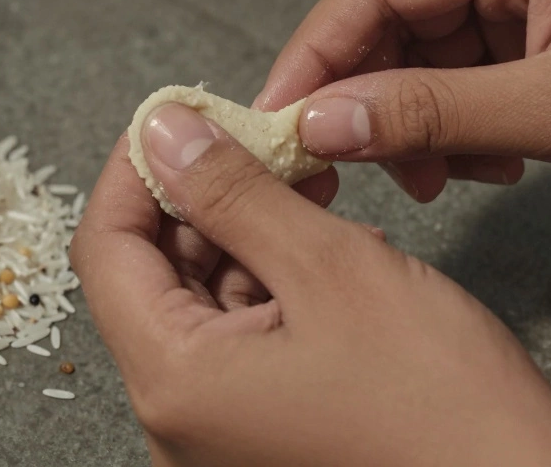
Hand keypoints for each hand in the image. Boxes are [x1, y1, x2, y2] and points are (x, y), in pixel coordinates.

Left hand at [71, 110, 550, 466]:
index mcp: (176, 384)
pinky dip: (276, 281)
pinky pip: (242, 337)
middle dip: (204, 196)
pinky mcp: (263, 430)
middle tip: (264, 141)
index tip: (178, 118)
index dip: (136, 170)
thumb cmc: (444, 404)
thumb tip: (165, 132)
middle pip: (154, 274)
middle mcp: (180, 419)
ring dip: (248, 233)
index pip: (106, 249)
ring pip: (203, 300)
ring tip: (315, 190)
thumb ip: (235, 194)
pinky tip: (331, 247)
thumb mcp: (332, 268)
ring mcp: (220, 431)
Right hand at [256, 0, 550, 202]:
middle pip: (396, 14)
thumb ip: (430, 113)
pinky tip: (491, 162)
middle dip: (369, 95)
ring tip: (442, 176)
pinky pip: (471, 70)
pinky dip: (461, 121)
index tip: (280, 120)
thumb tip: (321, 123)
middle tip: (345, 166)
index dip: (318, 52)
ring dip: (418, 118)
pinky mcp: (550, 26)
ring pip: (429, 49)